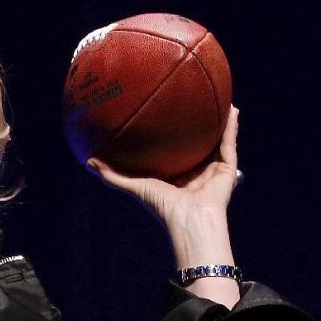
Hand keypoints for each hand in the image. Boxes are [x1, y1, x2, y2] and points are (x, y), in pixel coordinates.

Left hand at [86, 105, 240, 228]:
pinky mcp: (227, 169)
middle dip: (197, 126)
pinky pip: (229, 142)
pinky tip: (232, 109)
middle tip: (194, 103)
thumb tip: (88, 160)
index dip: (171, 136)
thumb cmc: (161, 207)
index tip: (166, 116)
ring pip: (218, 140)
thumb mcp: (134, 186)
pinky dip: (231, 126)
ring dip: (220, 122)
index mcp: (176, 177)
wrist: (188, 220)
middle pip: (198, 144)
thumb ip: (112, 175)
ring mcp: (213, 170)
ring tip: (222, 100)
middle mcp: (196, 172)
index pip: (174, 152)